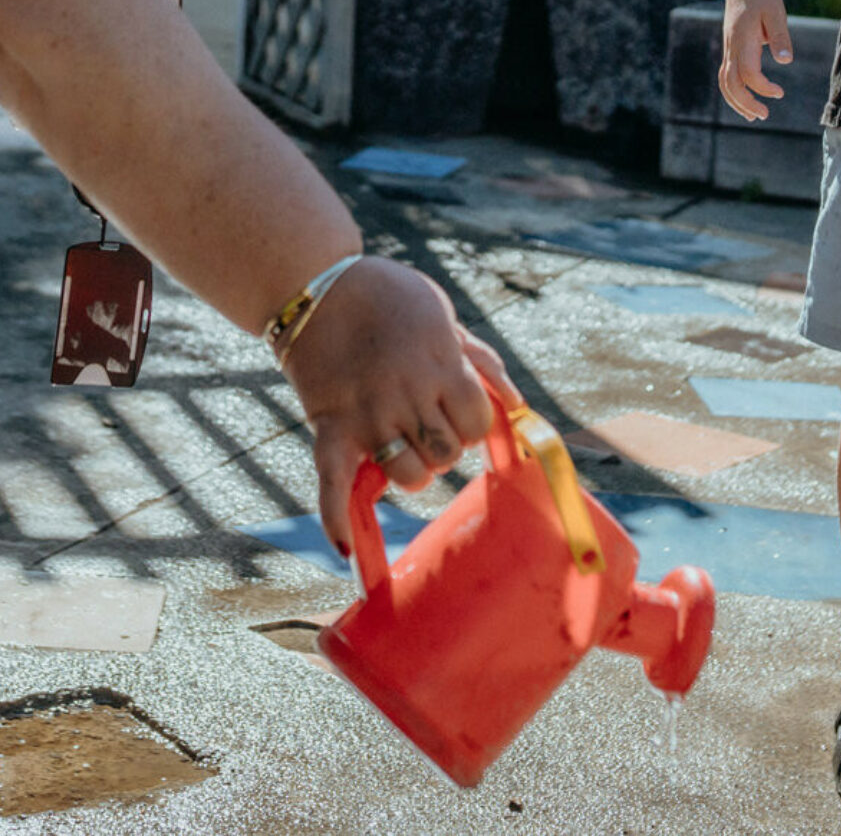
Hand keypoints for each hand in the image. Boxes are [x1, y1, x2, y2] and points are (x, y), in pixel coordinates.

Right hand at [276, 257, 519, 554]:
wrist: (321, 289)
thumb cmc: (394, 298)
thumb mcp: (446, 320)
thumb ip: (483, 363)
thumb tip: (518, 405)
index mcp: (443, 367)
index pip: (478, 425)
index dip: (472, 423)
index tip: (458, 411)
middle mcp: (409, 396)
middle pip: (446, 454)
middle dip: (444, 446)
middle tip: (428, 424)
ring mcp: (368, 416)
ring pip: (407, 476)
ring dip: (411, 470)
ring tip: (403, 447)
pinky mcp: (330, 427)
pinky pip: (333, 485)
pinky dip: (338, 521)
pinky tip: (347, 552)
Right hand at [719, 0, 792, 120]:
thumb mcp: (776, 13)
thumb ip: (780, 37)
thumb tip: (786, 62)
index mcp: (743, 40)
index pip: (749, 73)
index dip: (763, 88)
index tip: (780, 93)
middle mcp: (731, 47)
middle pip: (731, 84)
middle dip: (745, 103)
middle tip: (764, 115)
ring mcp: (728, 48)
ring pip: (724, 82)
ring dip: (736, 102)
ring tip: (753, 116)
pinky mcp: (730, 48)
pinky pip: (726, 75)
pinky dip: (733, 91)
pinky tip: (747, 100)